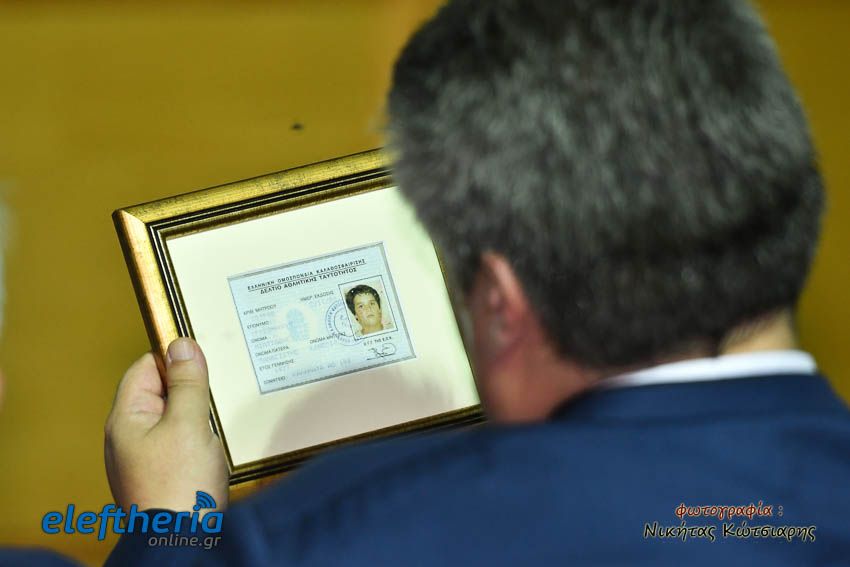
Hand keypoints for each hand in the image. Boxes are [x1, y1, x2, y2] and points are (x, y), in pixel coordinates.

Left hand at [105, 338, 227, 512]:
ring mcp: (141, 459)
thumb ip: (187, 383)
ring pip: (172, 419)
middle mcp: (127, 437)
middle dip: (189, 391)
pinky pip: (178, 444)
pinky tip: (210, 452)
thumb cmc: (180, 486)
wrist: (179, 542)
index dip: (173, 359)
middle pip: (159, 393)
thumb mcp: (189, 424)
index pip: (144, 368)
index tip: (202, 362)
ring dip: (195, 418)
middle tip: (213, 398)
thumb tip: (182, 345)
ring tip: (213, 428)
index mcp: (126, 419)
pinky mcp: (158, 476)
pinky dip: (196, 440)